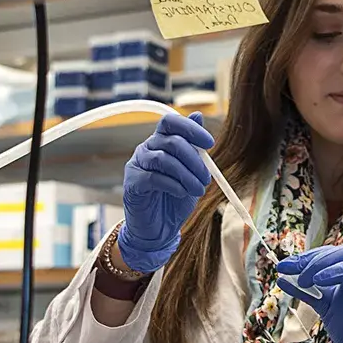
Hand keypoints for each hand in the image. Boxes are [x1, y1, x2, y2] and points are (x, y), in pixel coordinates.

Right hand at [119, 113, 213, 272]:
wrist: (159, 228)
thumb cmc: (176, 198)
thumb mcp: (192, 172)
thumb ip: (195, 147)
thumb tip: (199, 114)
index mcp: (161, 142)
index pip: (171, 122)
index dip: (191, 128)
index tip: (210, 144)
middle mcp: (147, 149)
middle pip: (171, 141)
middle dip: (195, 160)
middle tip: (207, 178)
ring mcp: (137, 165)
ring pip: (164, 159)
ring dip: (188, 175)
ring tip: (199, 190)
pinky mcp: (132, 183)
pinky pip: (154, 178)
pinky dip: (174, 185)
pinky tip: (182, 193)